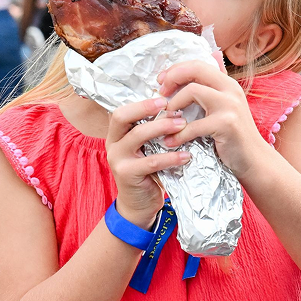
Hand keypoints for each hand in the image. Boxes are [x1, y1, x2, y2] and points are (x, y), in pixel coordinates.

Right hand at [106, 97, 190, 228]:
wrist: (139, 204)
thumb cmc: (149, 171)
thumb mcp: (148, 147)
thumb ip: (154, 130)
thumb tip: (178, 107)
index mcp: (117, 133)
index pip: (123, 109)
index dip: (142, 101)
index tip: (165, 97)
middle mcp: (113, 143)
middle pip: (122, 116)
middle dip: (148, 108)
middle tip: (175, 108)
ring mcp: (117, 159)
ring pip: (137, 136)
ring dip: (162, 128)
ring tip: (183, 126)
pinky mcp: (127, 174)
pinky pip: (151, 162)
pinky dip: (170, 157)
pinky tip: (187, 155)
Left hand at [157, 60, 269, 179]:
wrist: (254, 158)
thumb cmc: (235, 134)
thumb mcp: (227, 104)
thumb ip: (217, 84)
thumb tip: (212, 52)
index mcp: (228, 84)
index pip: (198, 64)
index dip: (176, 70)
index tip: (161, 82)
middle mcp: (231, 89)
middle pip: (195, 70)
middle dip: (172, 79)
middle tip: (161, 94)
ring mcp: (230, 106)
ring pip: (193, 91)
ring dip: (173, 105)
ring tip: (165, 118)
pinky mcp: (226, 124)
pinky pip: (193, 125)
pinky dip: (178, 135)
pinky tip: (171, 141)